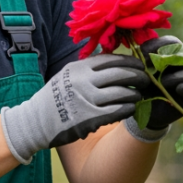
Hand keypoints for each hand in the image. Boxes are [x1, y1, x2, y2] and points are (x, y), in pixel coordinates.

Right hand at [0, 53, 149, 163]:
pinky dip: (128, 108)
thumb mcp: (66, 75)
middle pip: (121, 74)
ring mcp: (87, 100)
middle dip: (138, 76)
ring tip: (139, 95)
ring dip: (135, 94)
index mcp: (79, 68)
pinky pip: (117, 111)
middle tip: (147, 79)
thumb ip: (87, 68)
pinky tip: (132, 108)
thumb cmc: (53, 98)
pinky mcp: (90, 118)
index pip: (111, 59)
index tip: (140, 64)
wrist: (35, 122)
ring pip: (122, 93)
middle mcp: (83, 81)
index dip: (130, 61)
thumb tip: (111, 60)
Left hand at [124, 36, 182, 141]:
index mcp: (174, 53)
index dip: (157, 45)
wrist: (146, 111)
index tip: (140, 52)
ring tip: (161, 83)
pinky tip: (178, 89)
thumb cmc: (143, 86)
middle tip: (150, 68)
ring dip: (175, 77)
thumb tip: (137, 48)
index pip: (172, 42)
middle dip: (167, 60)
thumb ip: (139, 59)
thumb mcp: (139, 71)